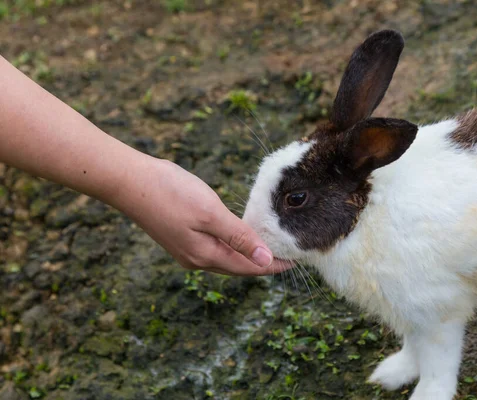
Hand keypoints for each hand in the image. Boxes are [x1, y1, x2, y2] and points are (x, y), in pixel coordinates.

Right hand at [116, 157, 292, 275]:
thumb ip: (239, 238)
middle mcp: (196, 259)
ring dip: (247, 256)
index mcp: (206, 255)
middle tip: (287, 256)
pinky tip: (238, 238)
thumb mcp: (211, 213)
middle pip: (238, 267)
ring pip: (226, 258)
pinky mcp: (180, 238)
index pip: (249, 267)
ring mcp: (186, 250)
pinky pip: (214, 249)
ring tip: (268, 249)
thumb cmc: (170, 193)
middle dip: (263, 263)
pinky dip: (231, 246)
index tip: (295, 262)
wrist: (129, 181)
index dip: (273, 265)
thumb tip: (265, 260)